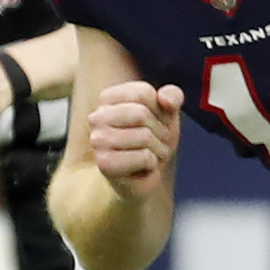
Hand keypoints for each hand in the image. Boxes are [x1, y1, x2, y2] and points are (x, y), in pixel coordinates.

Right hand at [88, 80, 182, 200]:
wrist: (143, 176)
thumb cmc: (153, 139)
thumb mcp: (168, 113)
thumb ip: (172, 96)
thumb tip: (164, 99)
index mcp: (108, 98)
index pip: (144, 93)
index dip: (160, 110)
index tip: (156, 122)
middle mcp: (97, 117)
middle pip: (141, 114)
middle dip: (160, 131)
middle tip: (157, 142)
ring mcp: (97, 141)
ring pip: (144, 136)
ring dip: (158, 149)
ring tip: (151, 155)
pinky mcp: (105, 164)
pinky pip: (144, 157)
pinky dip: (152, 163)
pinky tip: (143, 167)